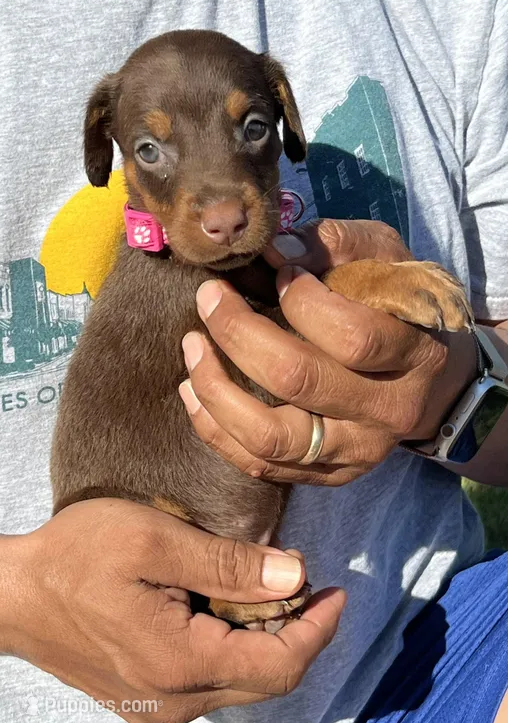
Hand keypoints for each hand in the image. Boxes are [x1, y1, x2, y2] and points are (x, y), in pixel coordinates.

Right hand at [0, 499, 344, 722]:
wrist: (14, 596)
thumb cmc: (76, 558)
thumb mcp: (154, 540)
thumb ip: (227, 562)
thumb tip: (294, 574)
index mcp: (180, 662)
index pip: (279, 665)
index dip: (318, 629)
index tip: (337, 591)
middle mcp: (174, 700)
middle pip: (263, 678)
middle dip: (295, 631)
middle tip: (306, 583)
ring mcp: (157, 706)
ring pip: (238, 681)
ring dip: (263, 637)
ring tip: (265, 587)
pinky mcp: (144, 698)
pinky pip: (209, 680)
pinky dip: (232, 646)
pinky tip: (224, 607)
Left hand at [179, 220, 476, 485]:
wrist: (433, 386)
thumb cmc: (402, 311)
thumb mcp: (388, 262)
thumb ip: (337, 246)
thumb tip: (272, 250)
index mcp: (414, 356)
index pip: (352, 337)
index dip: (302, 302)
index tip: (278, 271)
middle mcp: (386, 412)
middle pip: (299, 381)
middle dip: (239, 332)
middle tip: (209, 296)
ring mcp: (355, 452)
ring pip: (271, 438)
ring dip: (217, 390)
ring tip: (191, 345)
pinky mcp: (327, 475)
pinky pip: (259, 465)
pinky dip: (214, 428)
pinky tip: (192, 388)